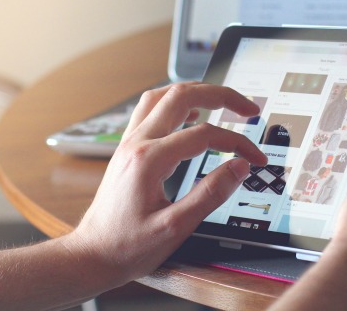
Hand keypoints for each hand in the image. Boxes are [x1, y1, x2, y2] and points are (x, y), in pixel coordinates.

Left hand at [69, 82, 267, 284]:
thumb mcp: (175, 228)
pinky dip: (175, 103)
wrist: (91, 255)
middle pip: (181, 96)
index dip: (237, 142)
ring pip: (162, 96)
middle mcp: (136, 143)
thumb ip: (210, 195)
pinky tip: (190, 114)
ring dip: (195, 92)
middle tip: (248, 108)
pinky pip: (150, 110)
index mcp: (149, 160)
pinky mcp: (127, 150)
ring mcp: (129, 143)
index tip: (254, 157)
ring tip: (221, 100)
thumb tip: (238, 168)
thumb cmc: (126, 246)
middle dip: (220, 95)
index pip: (204, 135)